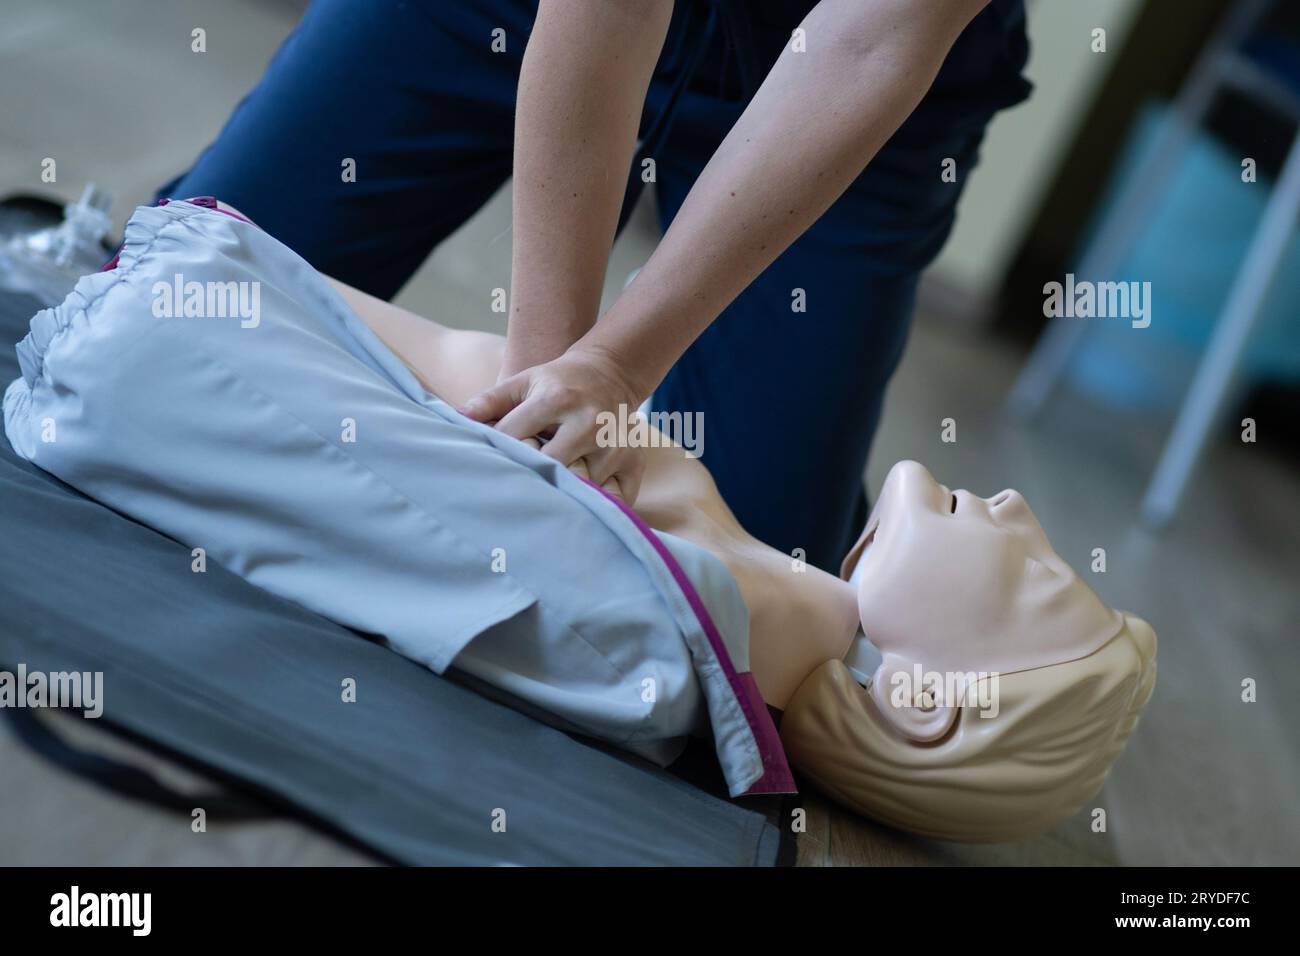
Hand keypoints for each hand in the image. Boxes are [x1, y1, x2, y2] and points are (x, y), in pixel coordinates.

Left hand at [461, 343, 647, 503]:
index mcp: (557, 400)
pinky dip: (598, 508)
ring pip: (581, 488)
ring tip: (547, 502)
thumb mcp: (523, 381)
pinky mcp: (634, 462)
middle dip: (532, 482)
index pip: (516, 437)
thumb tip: (456, 418)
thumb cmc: (557, 382)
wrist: (610, 373)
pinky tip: (581, 510)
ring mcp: (615, 445)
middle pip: (551, 469)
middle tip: (514, 498)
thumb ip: (490, 400)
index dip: (499, 456)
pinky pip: (615, 500)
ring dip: (564, 497)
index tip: (487, 472)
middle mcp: (589, 423)